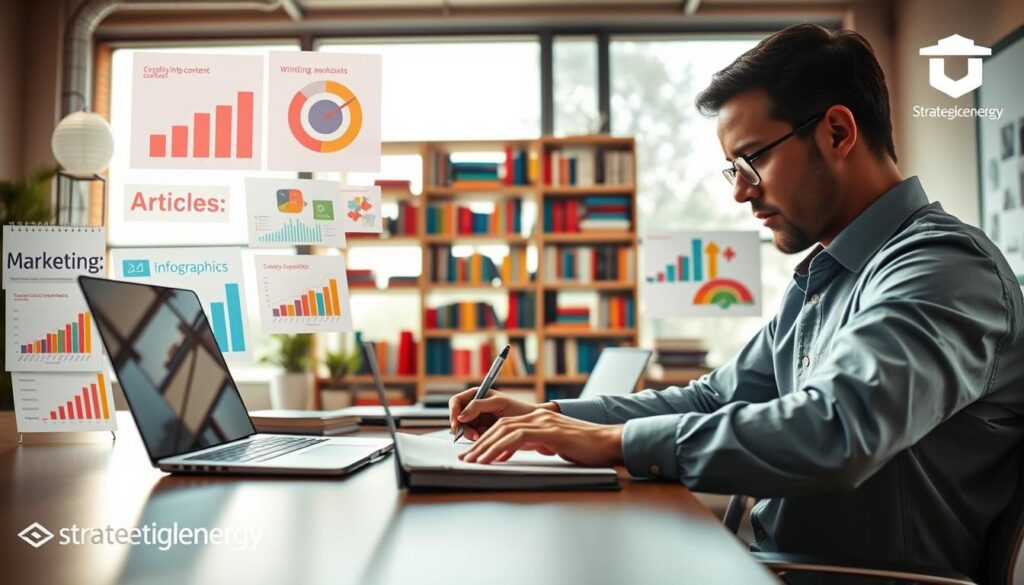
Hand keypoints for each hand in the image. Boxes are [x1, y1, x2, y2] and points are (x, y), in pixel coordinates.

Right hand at [448, 387, 538, 439]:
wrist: (532, 425)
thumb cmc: (519, 409)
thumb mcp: (499, 403)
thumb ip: (478, 406)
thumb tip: (460, 416)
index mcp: (477, 395)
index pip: (456, 401)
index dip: (453, 412)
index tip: (457, 423)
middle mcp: (475, 408)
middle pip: (457, 418)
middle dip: (463, 428)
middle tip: (474, 436)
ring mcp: (478, 421)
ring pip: (463, 430)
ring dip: (471, 436)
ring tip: (484, 437)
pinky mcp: (482, 433)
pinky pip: (472, 438)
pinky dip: (477, 441)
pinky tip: (487, 440)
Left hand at [458, 408, 624, 466]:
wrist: (609, 443)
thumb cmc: (585, 448)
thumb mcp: (554, 445)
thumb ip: (534, 444)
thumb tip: (510, 452)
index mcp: (539, 418)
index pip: (505, 425)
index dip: (487, 438)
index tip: (474, 453)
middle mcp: (538, 416)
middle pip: (500, 426)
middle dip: (480, 443)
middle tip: (467, 458)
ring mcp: (543, 422)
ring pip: (504, 430)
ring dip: (486, 447)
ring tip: (473, 461)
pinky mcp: (549, 432)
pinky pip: (517, 438)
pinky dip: (500, 448)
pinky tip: (490, 459)